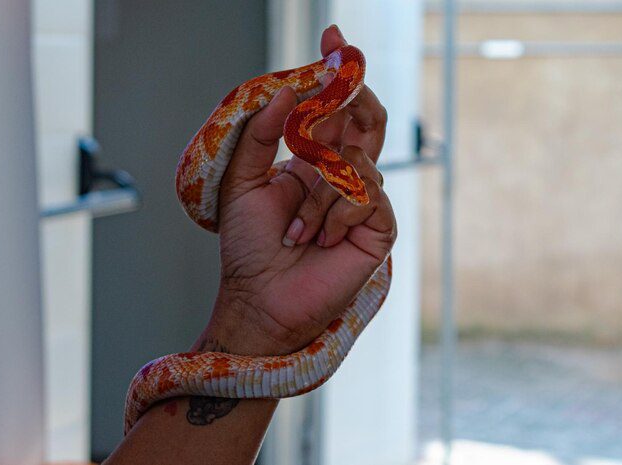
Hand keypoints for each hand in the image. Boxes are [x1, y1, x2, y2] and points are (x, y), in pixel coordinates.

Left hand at [195, 25, 394, 355]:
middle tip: (323, 109)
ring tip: (296, 231)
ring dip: (317, 195)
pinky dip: (336, 214)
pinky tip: (318, 241)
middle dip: (347, 101)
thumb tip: (284, 91)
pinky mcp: (378, 228)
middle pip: (366, 117)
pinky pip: (367, 195)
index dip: (338, 71)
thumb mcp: (243, 182)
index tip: (332, 36)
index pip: (335, 108)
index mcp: (313, 160)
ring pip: (355, 161)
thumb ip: (261, 135)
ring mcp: (363, 201)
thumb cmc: (249, 248)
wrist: (260, 299)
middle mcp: (343, 175)